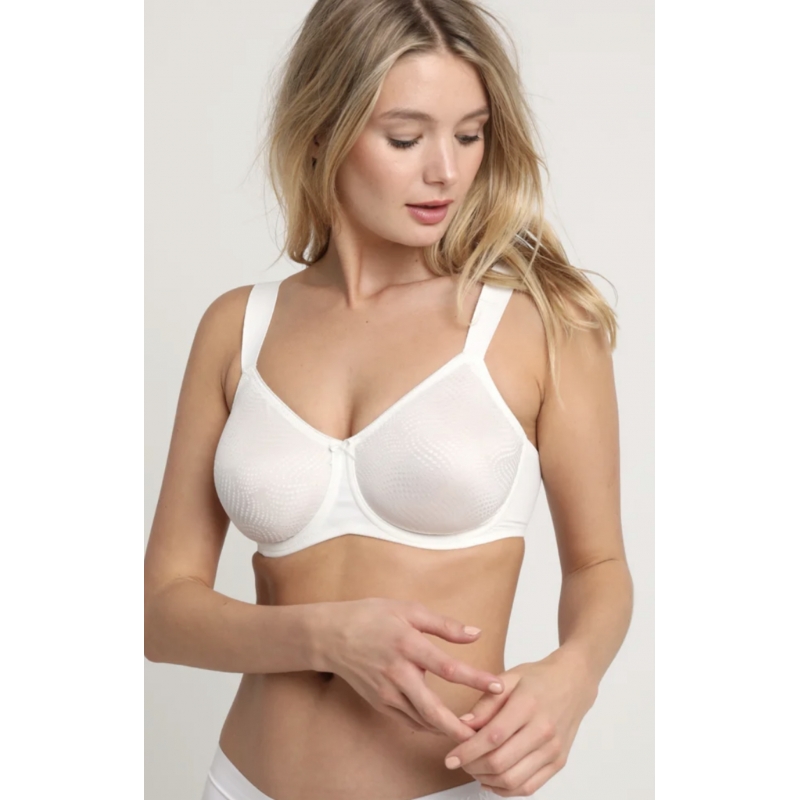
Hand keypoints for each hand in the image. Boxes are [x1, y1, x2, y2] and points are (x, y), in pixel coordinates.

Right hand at [318, 597, 505, 740]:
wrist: (331, 635)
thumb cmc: (371, 617)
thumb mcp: (408, 610)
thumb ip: (444, 625)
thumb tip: (476, 633)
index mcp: (408, 645)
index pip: (448, 668)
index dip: (475, 679)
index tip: (498, 686)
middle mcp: (397, 672)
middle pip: (433, 708)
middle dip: (459, 726)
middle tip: (483, 735)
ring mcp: (386, 691)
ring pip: (421, 720)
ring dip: (445, 729)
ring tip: (469, 732)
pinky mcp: (379, 702)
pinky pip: (407, 720)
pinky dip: (427, 726)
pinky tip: (441, 725)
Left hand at [442, 652, 597, 795]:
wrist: (573, 683)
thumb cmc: (538, 678)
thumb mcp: (509, 678)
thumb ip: (485, 702)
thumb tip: (462, 725)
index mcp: (528, 705)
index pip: (493, 737)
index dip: (468, 751)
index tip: (450, 758)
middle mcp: (543, 730)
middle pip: (501, 763)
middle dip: (473, 767)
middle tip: (460, 762)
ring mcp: (553, 749)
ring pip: (513, 780)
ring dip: (487, 780)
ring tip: (474, 768)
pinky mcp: (558, 762)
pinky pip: (529, 788)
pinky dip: (506, 789)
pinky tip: (492, 778)